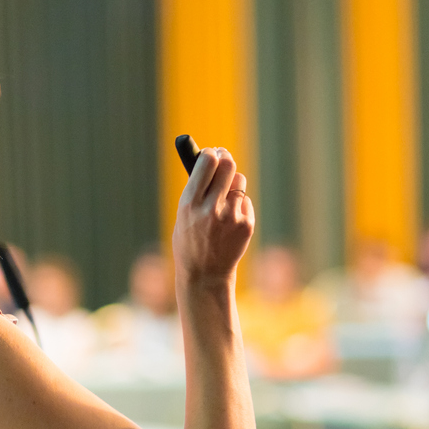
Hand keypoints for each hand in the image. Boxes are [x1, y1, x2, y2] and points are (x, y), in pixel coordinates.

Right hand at [172, 148, 254, 287]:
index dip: (210, 153)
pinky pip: (245, 201)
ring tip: (224, 197)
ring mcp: (231, 217)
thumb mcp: (182, 216)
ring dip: (233, 182)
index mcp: (190, 204)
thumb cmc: (190, 243)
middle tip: (223, 159)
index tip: (211, 153)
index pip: (207, 162)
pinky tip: (229, 221)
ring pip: (239, 180)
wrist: (205, 275)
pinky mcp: (246, 225)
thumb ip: (195, 191)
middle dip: (225, 158)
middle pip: (228, 164)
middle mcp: (211, 208)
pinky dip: (239, 205)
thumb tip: (210, 160)